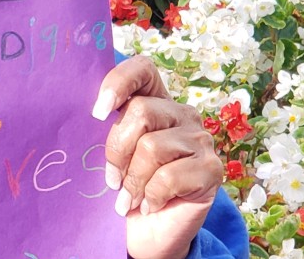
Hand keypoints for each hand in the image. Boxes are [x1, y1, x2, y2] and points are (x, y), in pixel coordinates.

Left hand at [94, 56, 221, 258]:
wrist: (149, 234)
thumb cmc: (125, 188)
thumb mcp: (112, 154)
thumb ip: (106, 129)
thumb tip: (91, 114)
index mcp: (155, 102)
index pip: (143, 69)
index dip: (119, 81)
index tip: (97, 112)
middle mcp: (182, 114)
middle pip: (141, 111)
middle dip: (116, 149)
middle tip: (110, 179)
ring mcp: (200, 140)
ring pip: (152, 146)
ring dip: (132, 180)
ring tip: (128, 198)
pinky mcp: (211, 169)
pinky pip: (169, 176)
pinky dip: (151, 196)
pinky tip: (149, 206)